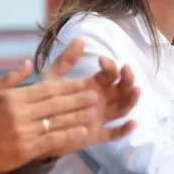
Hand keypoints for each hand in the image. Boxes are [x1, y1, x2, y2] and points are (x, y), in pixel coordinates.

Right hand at [0, 39, 131, 173]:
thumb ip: (11, 78)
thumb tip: (29, 62)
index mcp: (14, 98)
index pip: (47, 89)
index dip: (69, 86)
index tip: (85, 82)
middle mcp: (21, 113)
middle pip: (56, 103)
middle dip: (79, 98)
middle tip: (97, 94)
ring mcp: (24, 132)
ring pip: (58, 121)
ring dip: (79, 116)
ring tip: (97, 111)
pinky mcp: (26, 150)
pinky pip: (53, 140)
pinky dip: (70, 136)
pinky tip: (84, 132)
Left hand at [38, 37, 140, 153]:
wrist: (36, 124)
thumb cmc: (46, 99)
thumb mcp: (54, 76)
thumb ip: (66, 59)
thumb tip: (80, 38)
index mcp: (94, 85)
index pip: (110, 74)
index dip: (110, 65)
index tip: (101, 60)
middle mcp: (101, 100)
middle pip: (122, 89)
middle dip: (128, 78)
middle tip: (126, 69)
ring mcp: (101, 117)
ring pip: (123, 108)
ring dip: (131, 99)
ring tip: (137, 90)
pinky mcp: (96, 135)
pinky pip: (114, 133)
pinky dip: (125, 129)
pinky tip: (132, 123)